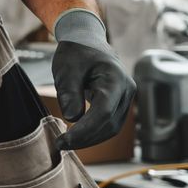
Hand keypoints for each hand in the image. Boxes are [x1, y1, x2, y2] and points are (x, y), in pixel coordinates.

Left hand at [51, 9, 135, 150]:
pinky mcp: (120, 104)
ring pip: (112, 127)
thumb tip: (72, 117)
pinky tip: (76, 136)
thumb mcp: (66, 69)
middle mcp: (127, 90)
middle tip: (61, 145)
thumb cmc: (76, 54)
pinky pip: (110, 124)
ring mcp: (126, 98)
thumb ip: (69, 92)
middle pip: (110, 123)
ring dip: (90, 139)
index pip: (103, 111)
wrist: (87, 42)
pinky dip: (94, 133)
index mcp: (115, 79)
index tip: (64, 139)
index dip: (84, 130)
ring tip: (66, 143)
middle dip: (86, 138)